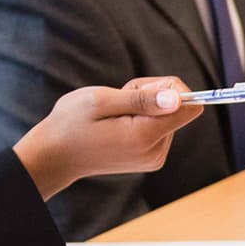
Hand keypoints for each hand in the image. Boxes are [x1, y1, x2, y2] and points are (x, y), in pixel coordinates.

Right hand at [12, 76, 204, 198]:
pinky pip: (158, 127)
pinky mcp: (150, 158)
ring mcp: (154, 157)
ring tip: (113, 112)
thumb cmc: (71, 123)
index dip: (174, 88)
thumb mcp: (101, 100)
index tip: (146, 87)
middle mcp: (156, 151)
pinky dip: (141, 117)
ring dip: (145, 105)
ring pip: (168, 115)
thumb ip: (142, 98)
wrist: (54, 155)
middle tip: (119, 98)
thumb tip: (178, 99)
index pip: (190, 107)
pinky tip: (117, 123)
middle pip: (179, 108)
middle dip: (153, 94)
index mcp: (145, 136)